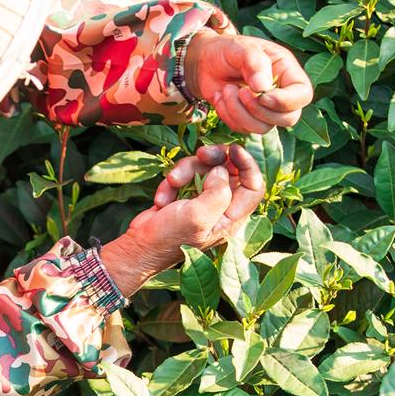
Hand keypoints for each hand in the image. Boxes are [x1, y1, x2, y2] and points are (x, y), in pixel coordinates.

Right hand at [100, 144, 264, 293]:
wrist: (140, 247)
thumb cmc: (170, 238)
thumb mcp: (198, 216)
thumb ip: (218, 192)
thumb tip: (221, 170)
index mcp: (231, 218)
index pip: (254, 186)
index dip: (248, 164)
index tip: (234, 149)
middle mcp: (221, 208)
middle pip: (229, 170)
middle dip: (213, 159)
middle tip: (200, 153)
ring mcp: (203, 200)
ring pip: (205, 168)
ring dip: (186, 171)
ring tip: (171, 183)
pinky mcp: (185, 195)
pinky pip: (185, 175)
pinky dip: (172, 182)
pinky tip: (162, 199)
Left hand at [185, 31, 312, 134]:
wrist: (205, 62)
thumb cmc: (227, 50)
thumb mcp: (240, 48)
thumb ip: (254, 63)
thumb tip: (263, 88)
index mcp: (287, 71)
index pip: (303, 95)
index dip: (286, 101)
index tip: (262, 95)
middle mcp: (281, 92)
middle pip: (288, 118)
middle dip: (260, 110)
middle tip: (240, 91)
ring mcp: (265, 109)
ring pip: (263, 128)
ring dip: (239, 112)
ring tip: (225, 90)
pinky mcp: (248, 119)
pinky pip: (243, 129)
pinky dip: (228, 116)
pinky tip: (220, 97)